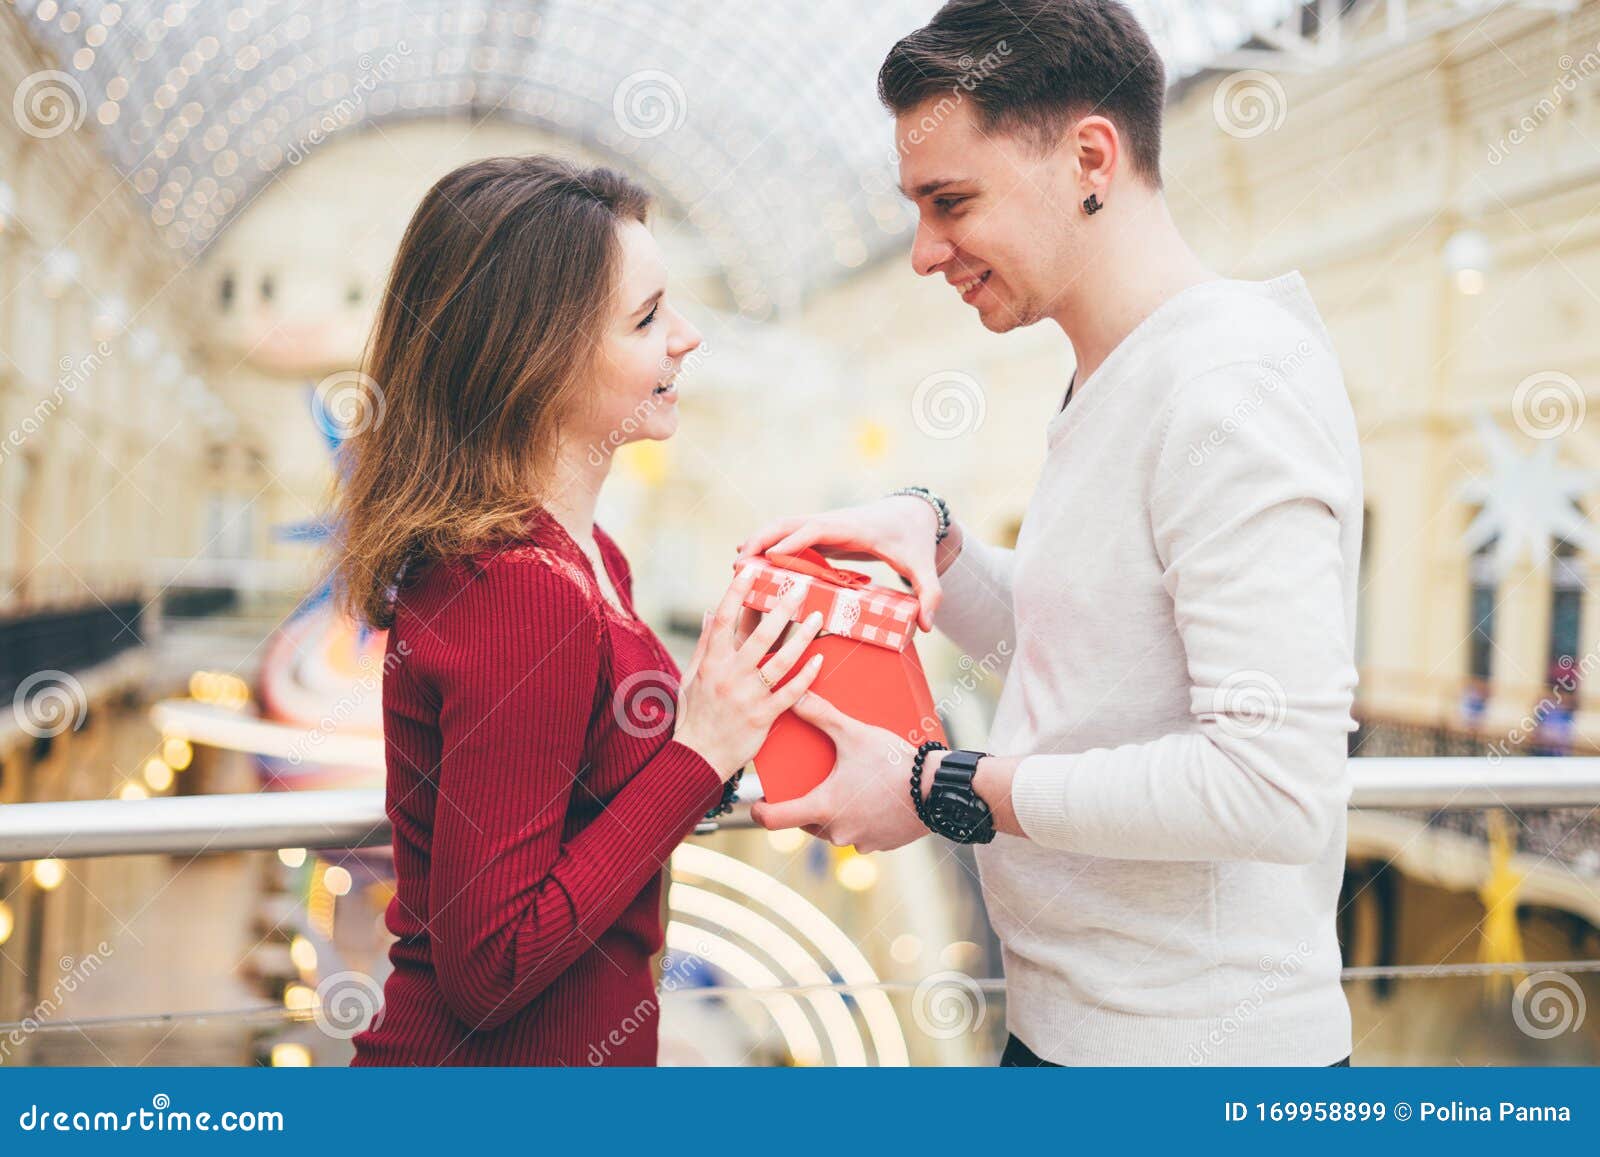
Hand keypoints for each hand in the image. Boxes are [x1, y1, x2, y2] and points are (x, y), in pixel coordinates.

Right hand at [673, 565, 825, 781]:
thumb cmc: (693, 715)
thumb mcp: (691, 677)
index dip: (737, 592)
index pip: (725, 619)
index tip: (751, 570)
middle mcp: (730, 675)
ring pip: (781, 660)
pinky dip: (807, 675)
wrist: (696, 758)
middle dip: (782, 608)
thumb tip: (712, 612)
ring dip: (802, 636)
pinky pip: (791, 692)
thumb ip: (704, 644)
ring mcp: (748, 696)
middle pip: (761, 634)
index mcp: (711, 662)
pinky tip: (820, 658)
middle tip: (799, 587)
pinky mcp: (763, 716)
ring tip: (818, 617)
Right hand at [735, 496, 952, 631]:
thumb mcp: (924, 568)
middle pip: (791, 523)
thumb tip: (926, 626)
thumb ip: (929, 594)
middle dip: (764, 539)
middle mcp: (835, 523)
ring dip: (761, 540)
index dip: (795, 541)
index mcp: (855, 529)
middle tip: (739, 561)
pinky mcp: (822, 532)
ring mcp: (826, 525)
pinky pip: (791, 535)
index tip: (772, 555)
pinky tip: (753, 560)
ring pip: (786, 527)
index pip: (819, 529)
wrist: (912, 515)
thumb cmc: (915, 542)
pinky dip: (770, 544)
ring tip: (737, 563)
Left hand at [749, 693, 928, 853]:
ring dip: (834, 811)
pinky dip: (860, 819)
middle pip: (806, 822)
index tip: (758, 802)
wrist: (939, 790)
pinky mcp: (881, 845)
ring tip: (845, 786)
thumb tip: (794, 696)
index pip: (775, 820)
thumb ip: (821, 715)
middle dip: (806, 802)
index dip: (760, 811)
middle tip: (811, 781)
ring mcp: (860, 842)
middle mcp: (837, 832)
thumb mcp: (854, 733)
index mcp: (824, 808)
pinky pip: (860, 834)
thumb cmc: (894, 763)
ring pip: (834, 829)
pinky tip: (870, 798)